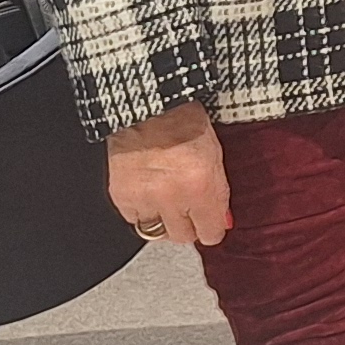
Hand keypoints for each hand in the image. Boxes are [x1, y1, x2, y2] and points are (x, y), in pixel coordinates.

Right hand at [105, 106, 230, 247]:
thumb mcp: (216, 157)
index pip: (210, 234)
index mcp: (200, 186)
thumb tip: (222, 222)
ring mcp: (144, 198)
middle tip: (188, 208)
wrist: (150, 107)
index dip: (211, 227)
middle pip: (182, 237)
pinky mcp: (122, 196)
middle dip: (188, 224)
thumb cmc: (186, 124)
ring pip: (156, 232)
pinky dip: (141, 211)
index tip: (210, 222)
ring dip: (164, 219)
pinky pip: (134, 220)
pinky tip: (148, 192)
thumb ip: (219, 194)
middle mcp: (171, 196)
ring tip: (167, 198)